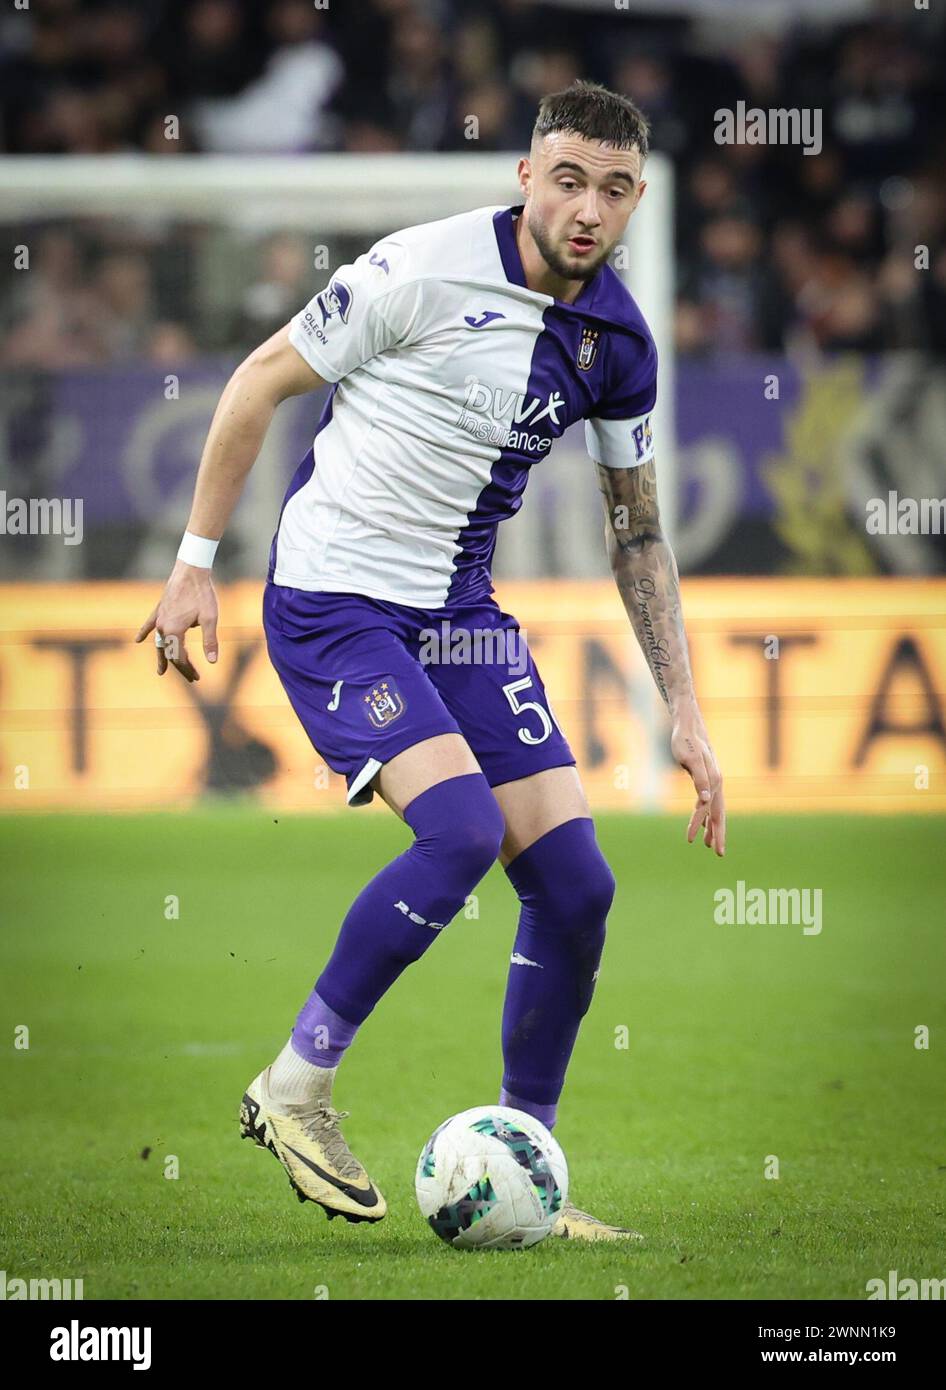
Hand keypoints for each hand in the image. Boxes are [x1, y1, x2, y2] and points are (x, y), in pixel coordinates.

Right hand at [135, 560, 217, 681]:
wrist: (191, 570)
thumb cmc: (202, 594)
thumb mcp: (210, 619)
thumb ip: (210, 641)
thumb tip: (213, 661)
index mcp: (174, 631)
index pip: (179, 657)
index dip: (188, 669)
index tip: (197, 677)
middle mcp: (163, 627)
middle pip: (169, 652)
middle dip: (181, 666)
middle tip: (192, 678)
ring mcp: (159, 618)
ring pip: (160, 642)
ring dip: (162, 656)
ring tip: (161, 672)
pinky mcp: (160, 609)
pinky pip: (149, 624)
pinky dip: (144, 632)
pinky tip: (138, 640)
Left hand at [671, 712, 725, 856]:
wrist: (688, 724)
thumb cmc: (685, 740)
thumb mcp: (690, 759)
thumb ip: (699, 778)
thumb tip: (706, 799)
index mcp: (714, 780)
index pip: (708, 810)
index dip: (701, 826)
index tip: (691, 841)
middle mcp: (716, 783)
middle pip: (719, 814)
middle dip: (718, 834)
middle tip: (719, 854)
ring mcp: (713, 781)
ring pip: (715, 810)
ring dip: (713, 828)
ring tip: (710, 845)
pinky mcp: (706, 778)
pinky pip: (709, 802)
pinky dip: (706, 815)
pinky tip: (703, 822)